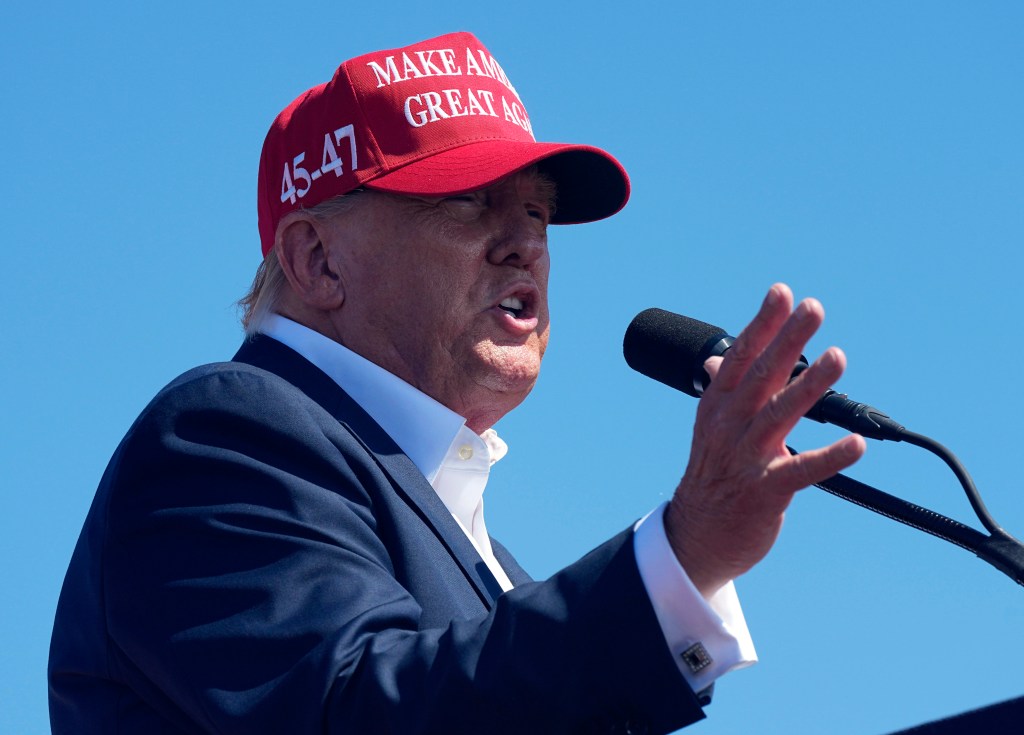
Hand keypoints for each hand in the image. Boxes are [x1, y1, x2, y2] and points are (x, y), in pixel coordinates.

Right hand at [664, 284, 865, 596]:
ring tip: (838, 357)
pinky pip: (802, 471)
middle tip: (813, 308)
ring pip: (780, 414)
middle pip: (760, 375)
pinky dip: (830, 457)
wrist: (699, 535)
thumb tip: (719, 358)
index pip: (739, 357)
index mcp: (717, 406)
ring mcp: (746, 458)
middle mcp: (729, 426)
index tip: (781, 293)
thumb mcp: (712, 428)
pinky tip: (858, 445)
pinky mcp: (765, 492)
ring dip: (810, 385)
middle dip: (787, 339)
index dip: (761, 324)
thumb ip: (723, 392)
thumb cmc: (714, 475)